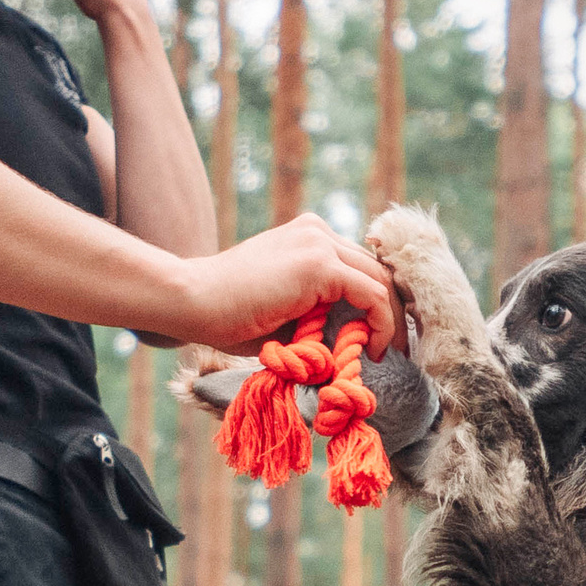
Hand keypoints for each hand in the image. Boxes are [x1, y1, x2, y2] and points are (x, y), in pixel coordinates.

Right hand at [175, 215, 405, 356]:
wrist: (192, 301)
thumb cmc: (227, 315)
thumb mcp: (285, 308)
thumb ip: (318, 312)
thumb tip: (357, 341)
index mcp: (307, 236)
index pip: (360, 266)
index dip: (376, 303)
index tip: (377, 338)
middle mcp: (317, 231)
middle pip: (376, 269)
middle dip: (391, 311)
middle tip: (393, 350)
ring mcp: (319, 243)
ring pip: (380, 281)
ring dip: (389, 321)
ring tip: (383, 354)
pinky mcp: (319, 263)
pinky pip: (372, 295)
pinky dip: (380, 325)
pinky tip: (372, 351)